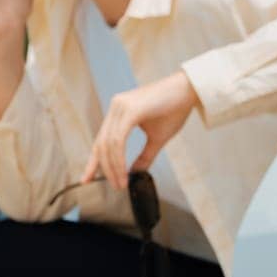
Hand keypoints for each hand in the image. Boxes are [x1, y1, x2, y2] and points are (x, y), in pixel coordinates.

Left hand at [82, 70, 200, 191]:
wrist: (190, 90)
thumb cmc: (175, 108)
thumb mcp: (158, 137)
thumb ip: (145, 155)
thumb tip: (134, 173)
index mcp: (119, 112)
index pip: (100, 140)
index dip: (93, 162)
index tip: (87, 179)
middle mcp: (116, 107)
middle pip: (101, 144)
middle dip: (105, 169)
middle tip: (115, 186)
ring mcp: (121, 107)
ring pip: (108, 144)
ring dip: (113, 167)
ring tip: (121, 183)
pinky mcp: (130, 110)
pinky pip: (118, 140)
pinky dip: (119, 159)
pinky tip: (125, 171)